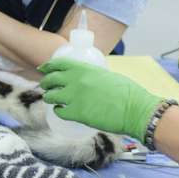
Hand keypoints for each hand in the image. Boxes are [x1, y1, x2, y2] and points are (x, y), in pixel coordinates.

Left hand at [39, 58, 162, 141]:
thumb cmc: (128, 93)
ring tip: (52, 99)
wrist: (136, 110)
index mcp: (84, 69)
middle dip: (46, 83)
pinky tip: (60, 111)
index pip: (58, 64)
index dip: (48, 66)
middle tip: (47, 87)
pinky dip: (57, 111)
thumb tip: (86, 80)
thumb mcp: (107, 76)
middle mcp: (76, 81)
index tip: (42, 69)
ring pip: (50, 96)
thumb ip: (92, 76)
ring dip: (49, 97)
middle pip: (50, 79)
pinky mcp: (76, 113)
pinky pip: (59, 111)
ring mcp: (74, 97)